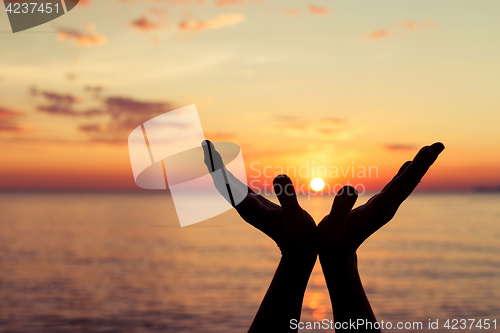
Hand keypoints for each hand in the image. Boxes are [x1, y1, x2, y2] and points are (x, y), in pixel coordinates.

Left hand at [202, 140, 316, 255]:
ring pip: (228, 185)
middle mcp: (245, 207)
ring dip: (219, 168)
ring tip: (211, 151)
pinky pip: (237, 187)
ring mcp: (249, 206)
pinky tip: (225, 169)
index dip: (218, 170)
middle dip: (214, 164)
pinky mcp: (256, 204)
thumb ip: (287, 197)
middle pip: (223, 183)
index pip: (227, 186)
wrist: (300, 250)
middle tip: (205, 144)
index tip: (210, 154)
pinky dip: (229, 175)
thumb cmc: (299, 236)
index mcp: (250, 209)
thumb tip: (279, 175)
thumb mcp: (296, 216)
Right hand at [317, 142, 444, 256]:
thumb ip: (340, 208)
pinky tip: (410, 165)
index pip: (399, 188)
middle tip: (439, 145)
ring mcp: (384, 207)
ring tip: (431, 150)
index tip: (425, 152)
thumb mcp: (331, 227)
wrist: (335, 254)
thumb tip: (350, 187)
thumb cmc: (331, 242)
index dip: (413, 170)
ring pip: (405, 184)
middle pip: (409, 183)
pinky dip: (405, 174)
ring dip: (418, 166)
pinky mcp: (379, 205)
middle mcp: (386, 209)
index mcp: (377, 212)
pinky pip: (396, 186)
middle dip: (424, 164)